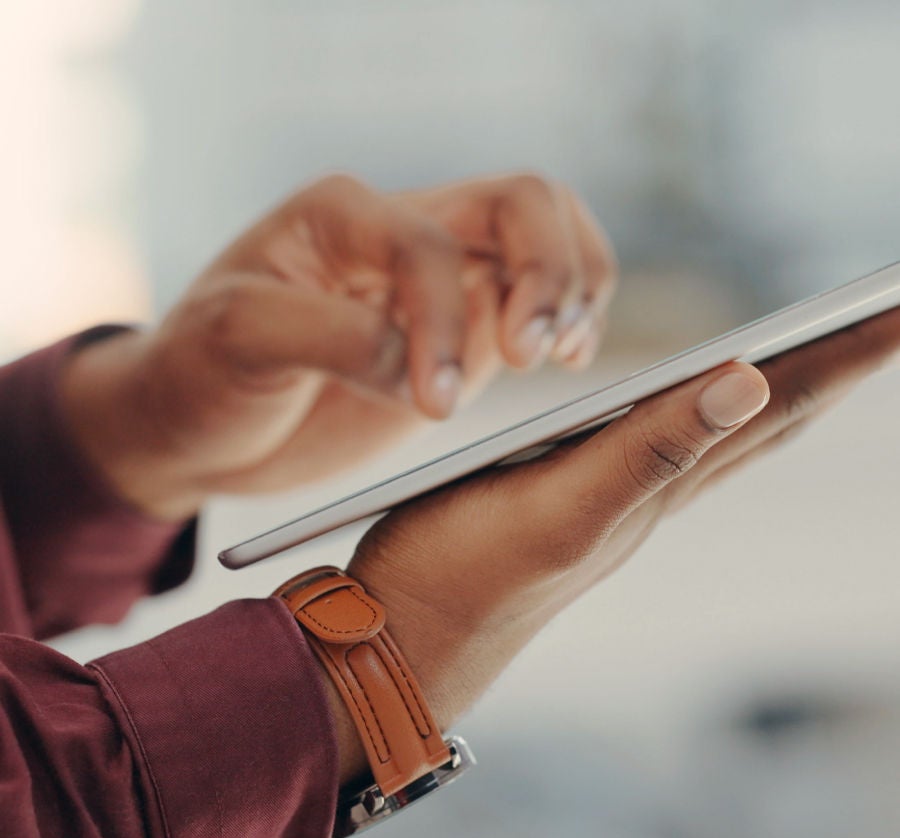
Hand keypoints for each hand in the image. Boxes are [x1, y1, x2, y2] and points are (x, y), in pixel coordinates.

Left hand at [61, 173, 614, 518]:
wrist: (203, 422)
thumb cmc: (203, 373)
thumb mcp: (238, 341)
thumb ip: (329, 337)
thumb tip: (415, 362)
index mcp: (342, 215)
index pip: (426, 244)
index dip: (441, 320)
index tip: (432, 403)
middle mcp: (402, 230)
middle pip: (520, 202)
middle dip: (546, 273)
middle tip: (531, 354)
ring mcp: (444, 279)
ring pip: (549, 235)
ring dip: (577, 286)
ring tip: (567, 353)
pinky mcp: (465, 329)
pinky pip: (543, 299)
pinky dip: (576, 317)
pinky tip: (571, 358)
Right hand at [328, 307, 899, 783]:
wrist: (401, 641)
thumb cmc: (461, 577)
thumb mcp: (557, 513)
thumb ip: (646, 453)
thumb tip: (749, 384)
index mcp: (654, 485)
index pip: (775, 410)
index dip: (845, 357)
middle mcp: (648, 493)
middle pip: (765, 422)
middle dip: (832, 364)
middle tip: (888, 318)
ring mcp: (613, 500)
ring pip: (719, 435)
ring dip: (778, 390)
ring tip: (818, 357)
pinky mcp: (568, 500)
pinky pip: (663, 446)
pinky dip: (701, 412)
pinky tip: (693, 408)